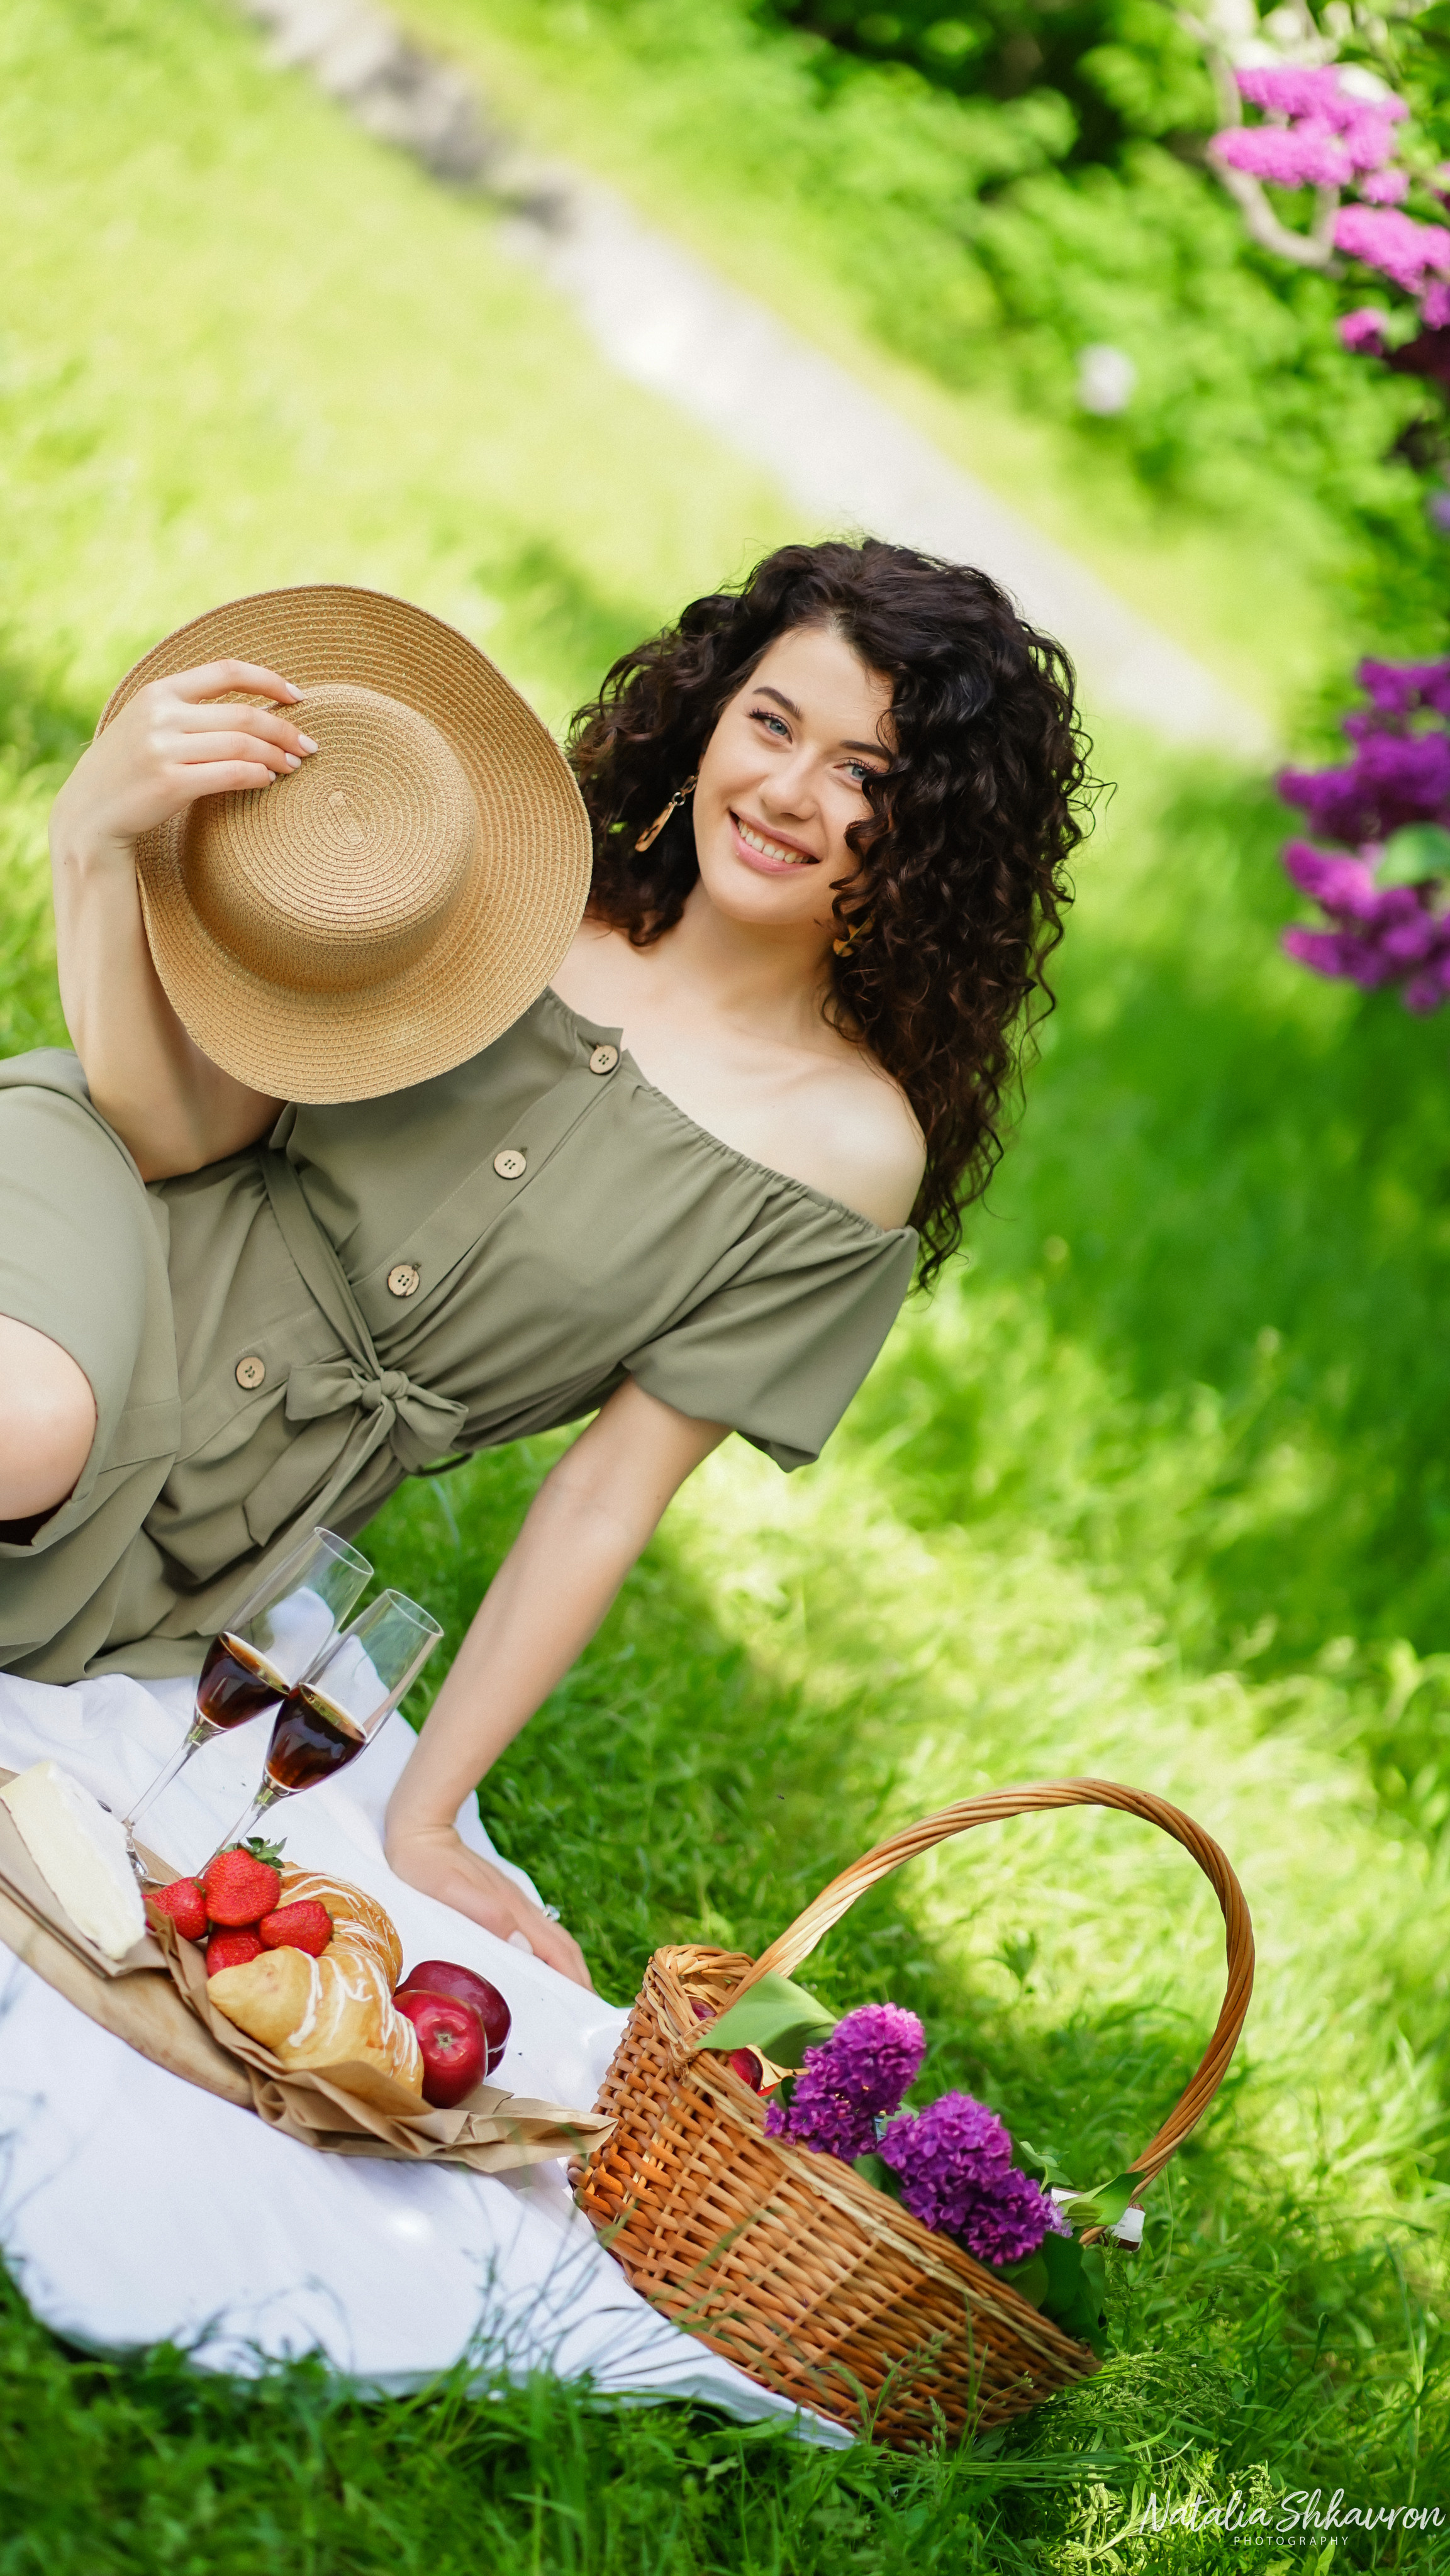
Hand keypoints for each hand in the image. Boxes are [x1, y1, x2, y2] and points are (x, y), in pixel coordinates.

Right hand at [51, 658, 316, 861]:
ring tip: (292, 766)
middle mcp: (161, 715)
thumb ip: (186, 708)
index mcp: (159, 691)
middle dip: (285, 730)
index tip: (298, 696)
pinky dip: (256, 776)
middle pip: (243, 714)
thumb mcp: (147, 722)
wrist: (89, 812)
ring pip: (241, 745)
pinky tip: (267, 781)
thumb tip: (251, 707)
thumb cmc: (129, 768)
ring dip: (276, 757)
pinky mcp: (170, 783)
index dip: (268, 680)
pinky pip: (230, 774)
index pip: (225, 671)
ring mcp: (164, 749)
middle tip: (308, 746)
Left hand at [385, 1820, 593, 1990]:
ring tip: (570, 2000)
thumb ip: (486, 1914)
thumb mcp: (449, 1891)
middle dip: (580, 1980)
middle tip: (587, 2015)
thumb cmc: (426, 1865)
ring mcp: (514, 1904)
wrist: (420, 1830)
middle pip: (564, 1948)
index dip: (574, 1981)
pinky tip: (540, 1971)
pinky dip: (550, 1958)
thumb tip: (523, 1947)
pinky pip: (538, 1935)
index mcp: (512, 1910)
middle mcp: (520, 1908)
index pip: (557, 1952)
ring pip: (553, 1941)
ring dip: (567, 1970)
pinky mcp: (503, 1903)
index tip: (587, 2010)